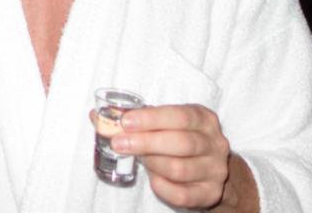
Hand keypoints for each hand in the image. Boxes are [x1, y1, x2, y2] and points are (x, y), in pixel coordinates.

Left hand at [112, 104, 232, 208]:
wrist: (209, 169)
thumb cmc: (178, 139)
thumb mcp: (163, 123)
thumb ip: (134, 119)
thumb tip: (96, 116)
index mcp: (203, 119)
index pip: (179, 116)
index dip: (150, 119)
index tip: (125, 122)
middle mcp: (215, 143)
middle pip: (180, 143)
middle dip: (145, 143)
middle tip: (119, 143)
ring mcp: (215, 170)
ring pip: (179, 169)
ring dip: (152, 164)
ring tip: (138, 159)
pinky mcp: (210, 193)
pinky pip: (181, 194)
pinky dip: (161, 187)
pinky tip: (152, 179)